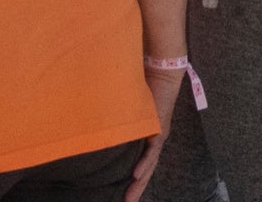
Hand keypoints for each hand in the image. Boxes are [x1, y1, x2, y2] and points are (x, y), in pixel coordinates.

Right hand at [126, 71, 182, 201]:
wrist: (161, 72)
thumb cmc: (144, 86)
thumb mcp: (128, 107)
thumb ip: (119, 117)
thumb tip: (99, 123)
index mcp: (147, 137)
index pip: (140, 163)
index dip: (133, 179)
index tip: (123, 192)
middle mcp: (154, 140)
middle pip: (145, 170)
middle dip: (136, 188)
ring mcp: (157, 136)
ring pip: (149, 165)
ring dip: (139, 182)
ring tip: (129, 197)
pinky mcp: (159, 129)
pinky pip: (151, 150)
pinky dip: (143, 163)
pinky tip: (136, 174)